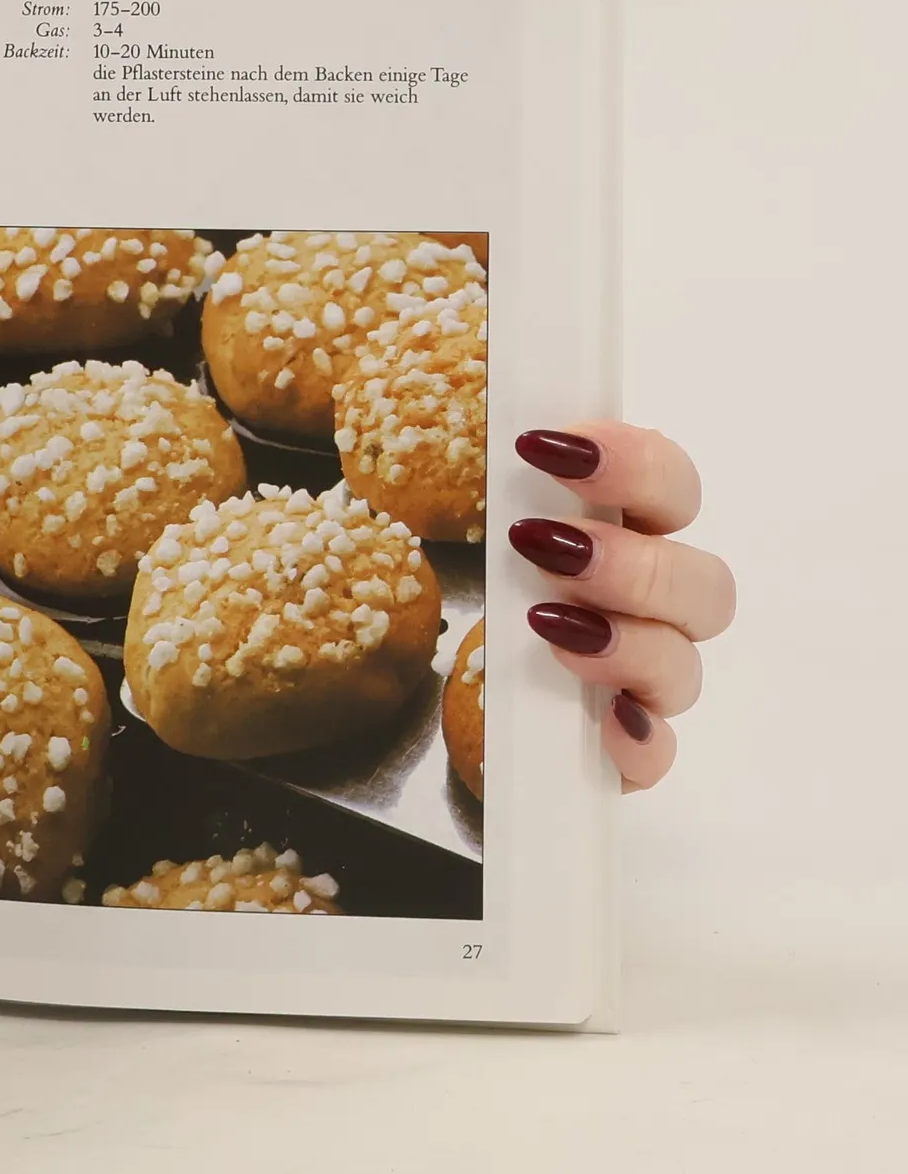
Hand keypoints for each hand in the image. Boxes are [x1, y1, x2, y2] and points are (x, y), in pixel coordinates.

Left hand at [511, 425, 733, 791]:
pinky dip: (639, 741)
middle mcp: (656, 611)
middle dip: (631, 561)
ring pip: (684, 664)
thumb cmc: (487, 598)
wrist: (472, 704)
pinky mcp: (628, 752)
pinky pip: (659, 754)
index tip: (547, 445)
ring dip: (624, 640)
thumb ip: (504, 479)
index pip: (670, 488)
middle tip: (544, 546)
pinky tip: (608, 725)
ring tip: (547, 625)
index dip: (633, 462)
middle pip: (702, 583)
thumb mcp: (480, 529)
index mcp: (629, 539)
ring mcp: (649, 685)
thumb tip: (494, 419)